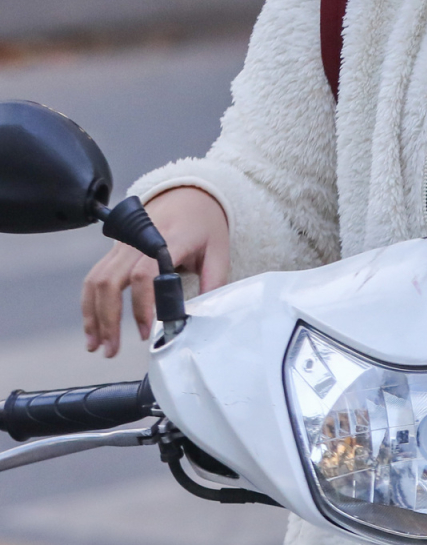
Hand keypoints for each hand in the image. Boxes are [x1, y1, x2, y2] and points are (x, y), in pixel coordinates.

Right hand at [81, 187, 229, 356]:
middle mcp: (138, 242)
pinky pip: (93, 278)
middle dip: (109, 319)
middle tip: (114, 349)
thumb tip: (202, 315)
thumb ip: (213, 282)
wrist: (189, 195)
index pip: (146, 274)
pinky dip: (89, 304)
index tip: (148, 330)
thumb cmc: (205, 225)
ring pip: (96, 281)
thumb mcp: (219, 250)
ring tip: (97, 346)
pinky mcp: (113, 251)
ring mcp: (121, 245)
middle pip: (112, 281)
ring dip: (94, 316)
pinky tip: (93, 327)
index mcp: (169, 240)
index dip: (144, 304)